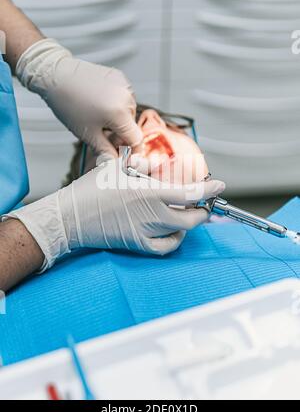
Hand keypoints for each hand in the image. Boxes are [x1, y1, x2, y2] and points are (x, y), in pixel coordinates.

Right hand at [7, 159, 225, 271]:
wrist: (71, 217)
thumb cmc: (90, 189)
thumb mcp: (115, 168)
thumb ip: (140, 165)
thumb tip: (155, 164)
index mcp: (148, 193)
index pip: (189, 194)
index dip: (208, 190)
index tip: (219, 186)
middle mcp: (151, 215)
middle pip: (191, 218)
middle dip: (203, 210)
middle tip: (204, 202)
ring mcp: (145, 232)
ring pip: (180, 232)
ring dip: (189, 223)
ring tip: (190, 213)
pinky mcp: (136, 244)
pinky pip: (164, 247)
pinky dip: (174, 241)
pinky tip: (175, 233)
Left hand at [16, 39, 142, 155]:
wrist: (56, 76)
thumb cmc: (68, 103)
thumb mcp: (88, 134)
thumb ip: (105, 151)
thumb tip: (114, 162)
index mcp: (120, 113)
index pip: (136, 139)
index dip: (132, 151)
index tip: (125, 156)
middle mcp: (126, 97)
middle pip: (132, 125)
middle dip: (121, 133)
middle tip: (103, 135)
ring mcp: (124, 85)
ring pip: (128, 111)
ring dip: (119, 118)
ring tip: (98, 116)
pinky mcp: (119, 77)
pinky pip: (124, 96)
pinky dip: (116, 103)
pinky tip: (100, 103)